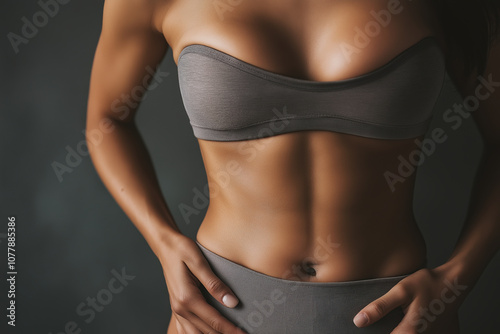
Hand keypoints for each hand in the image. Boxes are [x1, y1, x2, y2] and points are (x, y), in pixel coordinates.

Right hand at [158, 234, 246, 333]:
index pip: (214, 320)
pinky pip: (185, 330)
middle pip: (206, 331)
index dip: (231, 329)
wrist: (165, 245)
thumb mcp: (199, 263)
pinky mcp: (177, 307)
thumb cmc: (181, 250)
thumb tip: (232, 302)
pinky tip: (207, 333)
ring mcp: (177, 309)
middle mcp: (180, 308)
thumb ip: (215, 284)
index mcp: (188, 298)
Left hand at [353, 266, 467, 332]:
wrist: (454, 283)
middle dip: (387, 330)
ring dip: (401, 330)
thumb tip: (359, 321)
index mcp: (410, 332)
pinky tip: (411, 319)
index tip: (366, 330)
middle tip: (385, 319)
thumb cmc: (427, 284)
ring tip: (398, 317)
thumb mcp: (401, 291)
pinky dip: (413, 329)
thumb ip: (379, 307)